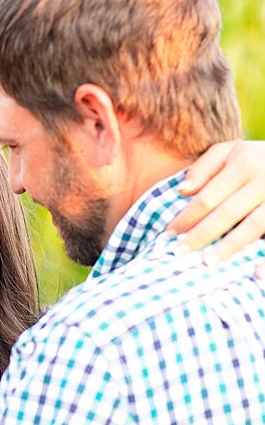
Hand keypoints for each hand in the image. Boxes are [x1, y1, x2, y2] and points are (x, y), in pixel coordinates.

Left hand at [170, 140, 264, 267]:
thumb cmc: (256, 157)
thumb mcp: (230, 151)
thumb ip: (204, 167)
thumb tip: (182, 191)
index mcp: (244, 164)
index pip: (208, 197)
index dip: (186, 217)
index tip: (167, 234)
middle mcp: (263, 182)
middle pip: (226, 214)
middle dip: (200, 235)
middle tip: (178, 253)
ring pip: (253, 226)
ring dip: (230, 247)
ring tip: (207, 262)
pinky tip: (256, 273)